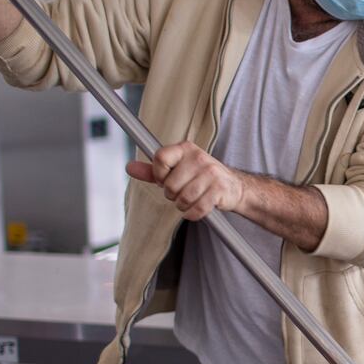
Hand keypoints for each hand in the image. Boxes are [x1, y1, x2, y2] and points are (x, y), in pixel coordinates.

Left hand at [126, 141, 244, 220]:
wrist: (234, 187)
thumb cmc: (201, 178)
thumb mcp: (178, 170)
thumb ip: (153, 170)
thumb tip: (129, 167)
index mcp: (185, 149)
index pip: (160, 158)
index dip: (158, 174)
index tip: (164, 180)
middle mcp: (199, 158)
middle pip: (170, 184)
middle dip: (172, 195)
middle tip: (181, 193)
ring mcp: (211, 173)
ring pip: (183, 198)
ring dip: (183, 206)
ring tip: (190, 201)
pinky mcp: (219, 190)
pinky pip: (197, 208)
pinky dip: (193, 214)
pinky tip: (195, 210)